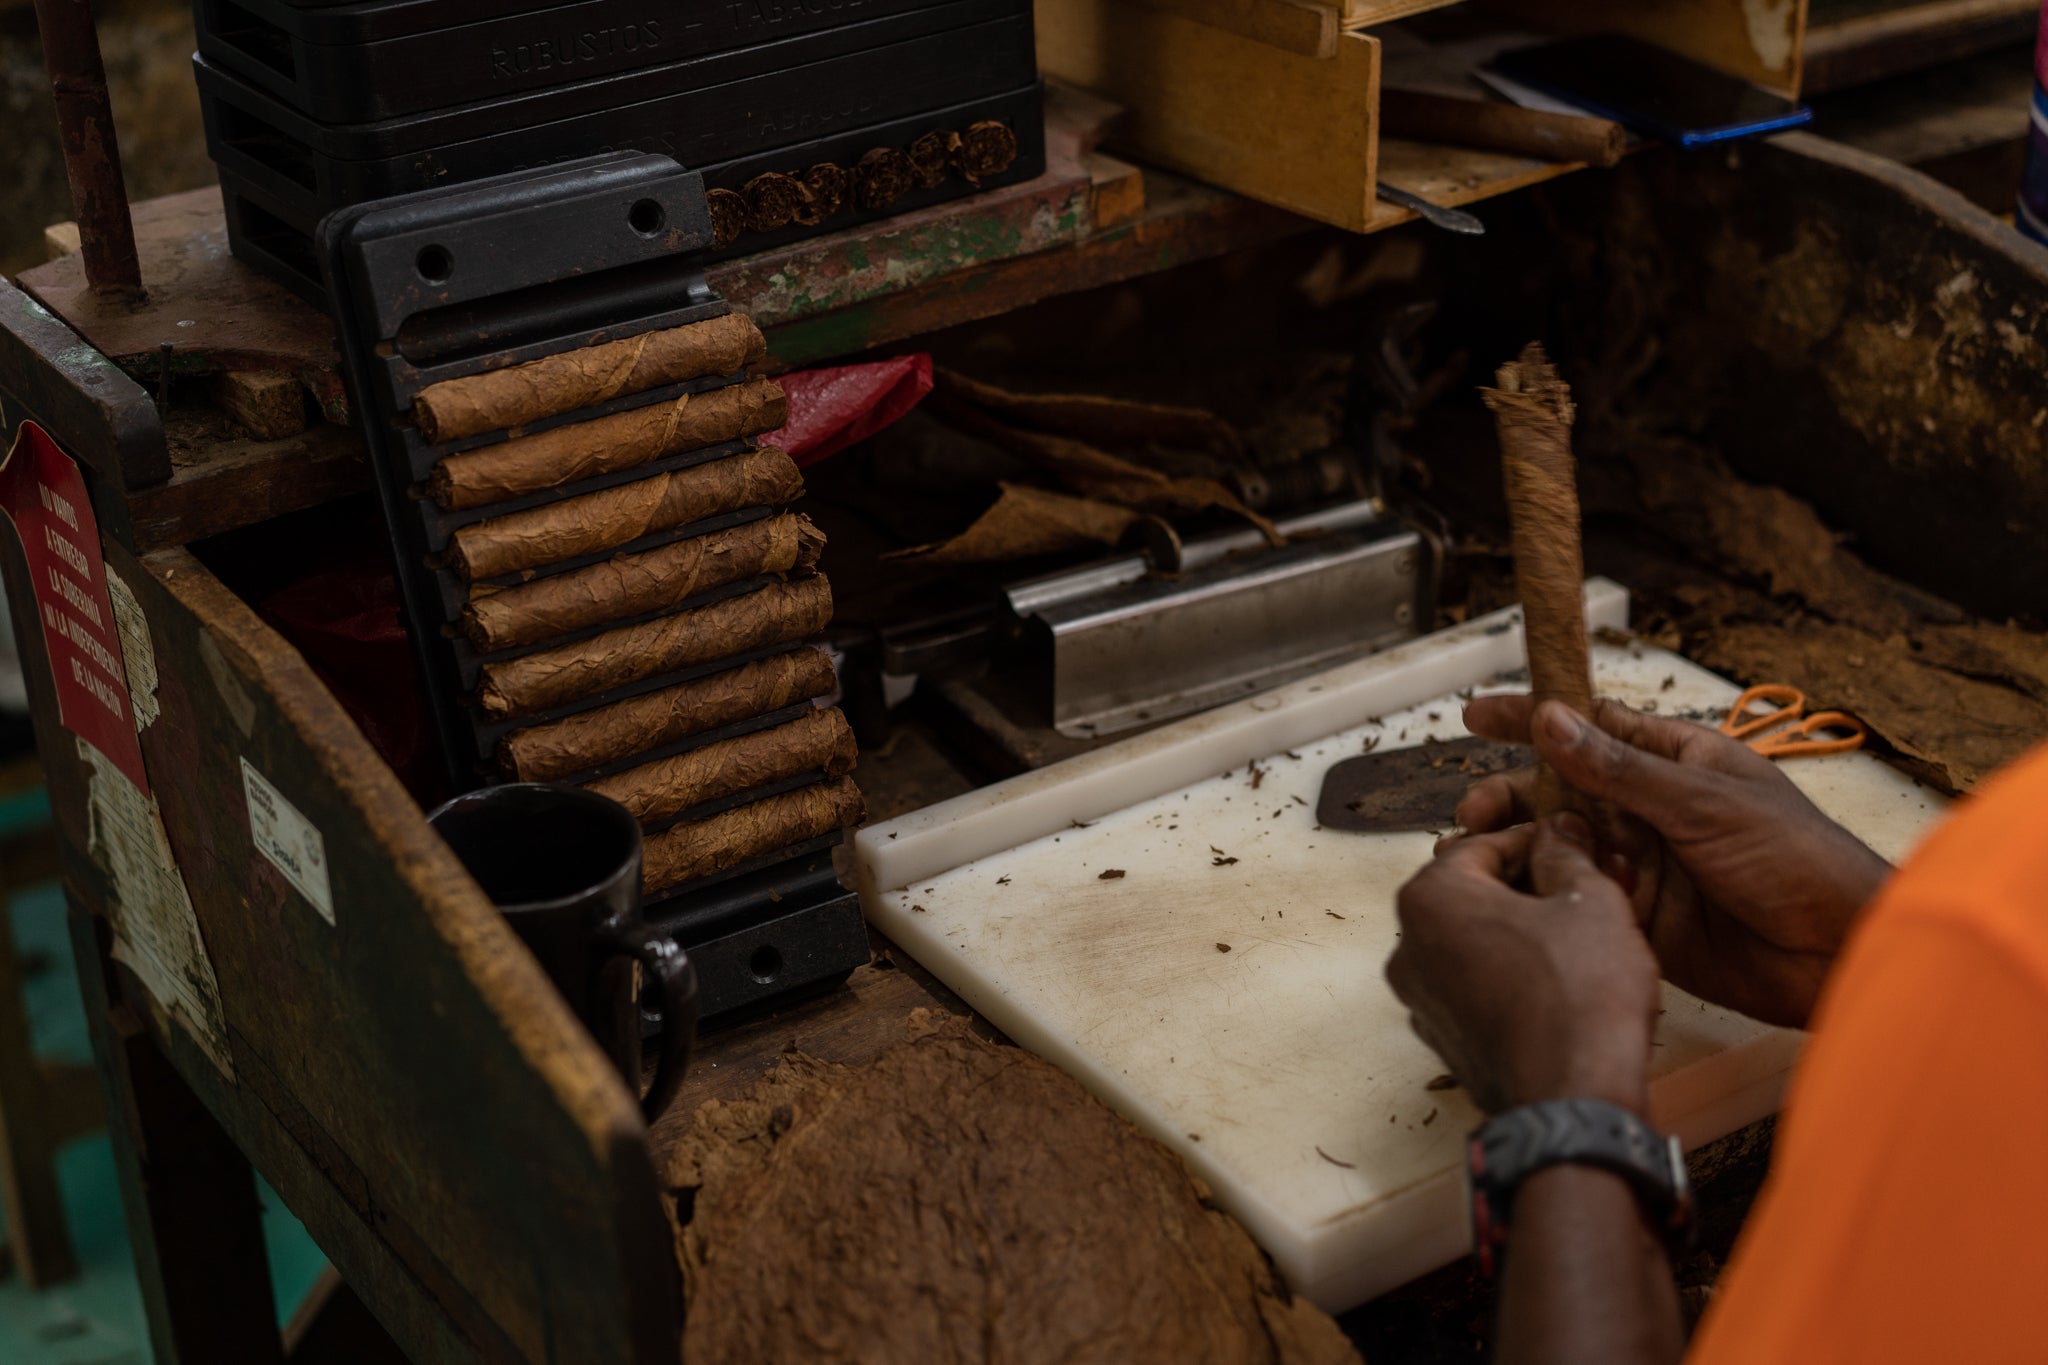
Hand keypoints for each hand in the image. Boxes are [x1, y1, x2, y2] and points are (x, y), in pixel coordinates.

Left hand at [1387, 814, 1658, 1115]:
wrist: (1572, 1104)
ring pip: (1475, 942)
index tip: (1575, 846)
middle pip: (1473, 894)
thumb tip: (1559, 830)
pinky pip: (1476, 987)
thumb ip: (1567, 855)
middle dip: (1527, 887)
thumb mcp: (1590, 903)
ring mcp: (1420, 999)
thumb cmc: (1578, 997)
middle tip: (1583, 890)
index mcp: (1429, 899)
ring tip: (1580, 936)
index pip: (1484, 844)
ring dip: (1522, 932)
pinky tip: (1560, 983)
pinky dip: (1512, 976)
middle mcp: (1406, 947)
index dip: (1537, 840)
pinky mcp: (1443, 1040)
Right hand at [1456, 696, 1891, 1027]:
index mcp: (1676, 761)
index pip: (1591, 726)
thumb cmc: (1796, 859)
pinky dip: (1548, 893)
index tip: (1476, 713)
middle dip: (1511, 796)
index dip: (1533, 717)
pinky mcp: (1639, 916)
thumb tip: (1552, 721)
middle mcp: (1653, 808)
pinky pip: (1580, 897)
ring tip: (1482, 855)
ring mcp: (1644, 863)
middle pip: (1562, 789)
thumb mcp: (1704, 802)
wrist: (1839, 953)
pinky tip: (1517, 895)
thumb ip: (1621, 770)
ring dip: (1522, 846)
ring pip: (1564, 845)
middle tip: (1471, 812)